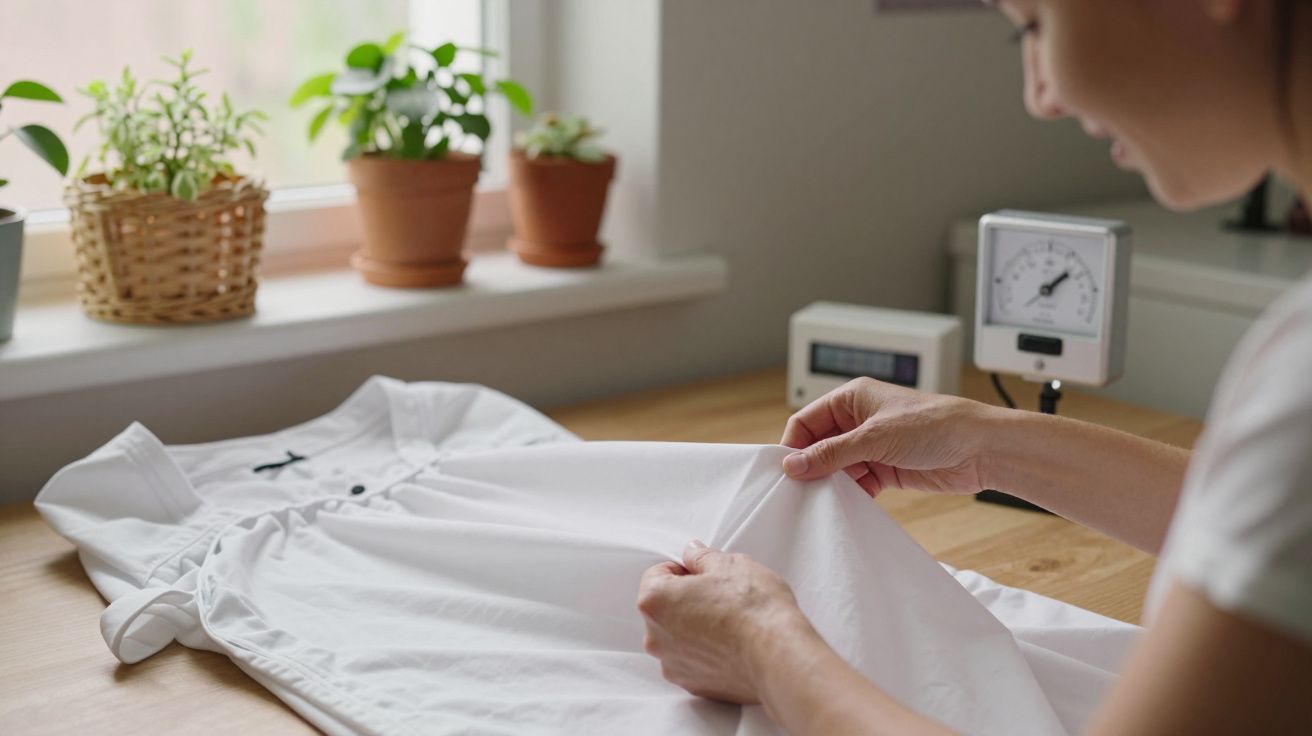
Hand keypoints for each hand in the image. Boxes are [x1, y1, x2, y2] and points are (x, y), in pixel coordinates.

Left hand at [637, 540, 809, 703]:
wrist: (779, 655)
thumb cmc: (754, 609)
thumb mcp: (729, 564)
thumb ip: (701, 557)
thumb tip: (693, 554)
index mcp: (655, 601)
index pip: (657, 575)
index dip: (684, 569)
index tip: (705, 574)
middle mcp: (655, 637)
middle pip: (665, 609)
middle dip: (687, 600)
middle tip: (721, 596)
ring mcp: (673, 664)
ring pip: (678, 637)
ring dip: (695, 627)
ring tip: (730, 622)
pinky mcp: (693, 685)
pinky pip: (693, 661)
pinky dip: (707, 652)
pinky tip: (732, 644)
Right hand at [780, 377, 997, 496]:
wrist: (981, 449)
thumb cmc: (936, 425)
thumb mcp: (875, 437)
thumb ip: (831, 453)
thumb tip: (794, 465)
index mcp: (852, 399)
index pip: (806, 421)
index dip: (793, 445)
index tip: (785, 472)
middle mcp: (859, 420)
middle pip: (819, 446)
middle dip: (811, 468)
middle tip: (800, 492)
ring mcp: (872, 446)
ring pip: (837, 467)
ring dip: (831, 484)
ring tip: (824, 502)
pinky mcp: (886, 469)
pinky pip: (857, 484)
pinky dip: (851, 495)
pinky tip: (849, 506)